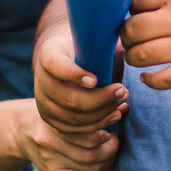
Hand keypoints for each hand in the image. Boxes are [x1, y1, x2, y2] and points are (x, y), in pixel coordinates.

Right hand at [12, 100, 119, 170]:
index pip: (87, 130)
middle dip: (112, 147)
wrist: (20, 130)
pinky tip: (107, 162)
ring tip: (113, 148)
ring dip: (110, 160)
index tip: (117, 116)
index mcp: (52, 123)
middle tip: (117, 137)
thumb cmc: (49, 113)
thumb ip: (90, 107)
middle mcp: (49, 143)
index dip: (108, 124)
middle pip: (91, 153)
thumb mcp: (64, 104)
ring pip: (91, 167)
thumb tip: (124, 106)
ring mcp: (50, 161)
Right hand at [32, 0, 128, 144]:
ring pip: (72, 119)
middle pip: (69, 98)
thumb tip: (130, 40)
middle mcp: (40, 79)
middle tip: (123, 91)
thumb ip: (106, 40)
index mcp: (48, 53)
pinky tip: (113, 119)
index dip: (74, 74)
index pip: (55, 65)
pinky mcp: (50, 118)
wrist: (63, 59)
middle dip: (100, 99)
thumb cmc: (83, 46)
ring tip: (122, 104)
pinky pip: (72, 132)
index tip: (96, 79)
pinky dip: (95, 129)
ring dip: (101, 115)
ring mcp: (43, 101)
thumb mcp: (90, 38)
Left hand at [123, 0, 170, 90]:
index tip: (138, 12)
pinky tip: (148, 77)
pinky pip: (161, 80)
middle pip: (130, 29)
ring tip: (140, 55)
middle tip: (135, 36)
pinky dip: (149, 81)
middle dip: (127, 34)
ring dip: (133, 57)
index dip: (131, 6)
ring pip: (139, 56)